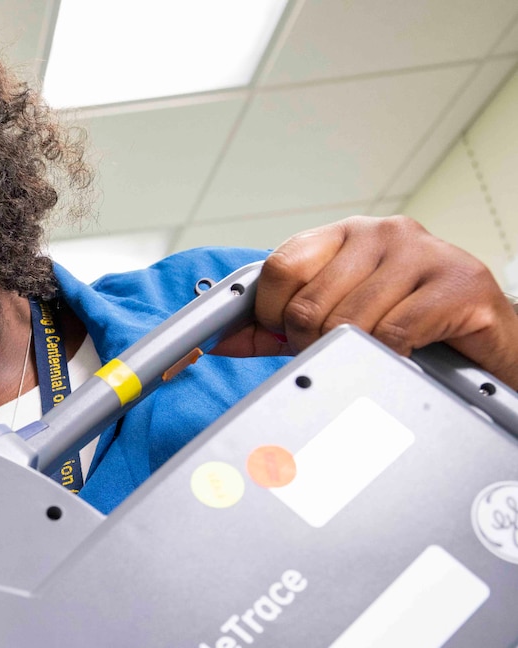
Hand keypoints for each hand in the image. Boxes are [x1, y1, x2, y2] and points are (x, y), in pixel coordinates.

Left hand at [212, 216, 517, 386]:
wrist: (486, 333)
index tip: (281, 335)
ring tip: (373, 353)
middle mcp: (382, 232)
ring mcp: (422, 252)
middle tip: (333, 353)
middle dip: (309, 344)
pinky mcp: (458, 281)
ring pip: (348, 323)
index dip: (269, 314)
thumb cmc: (409, 323)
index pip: (280, 267)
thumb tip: (216, 338)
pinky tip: (403, 355)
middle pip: (308, 304)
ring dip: (351, 353)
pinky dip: (389, 358)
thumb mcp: (335, 317)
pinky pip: (393, 335)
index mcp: (346, 234)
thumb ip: (275, 326)